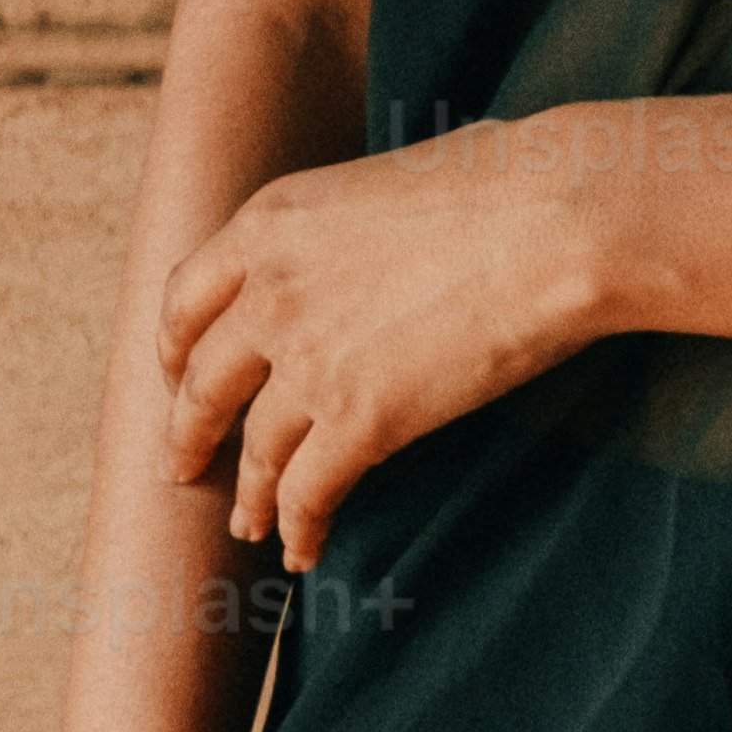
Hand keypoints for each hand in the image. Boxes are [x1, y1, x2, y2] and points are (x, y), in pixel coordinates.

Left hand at [155, 120, 613, 569]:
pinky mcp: (359, 421)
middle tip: (185, 465)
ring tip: (248, 525)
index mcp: (269, 222)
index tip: (179, 376)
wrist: (555, 220)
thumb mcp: (384, 183)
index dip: (176, 349)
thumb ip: (342, 231)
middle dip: (188, 433)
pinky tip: (303, 548)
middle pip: (201, 383)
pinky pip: (306, 494)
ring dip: (248, 496)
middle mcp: (269, 292)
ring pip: (254, 451)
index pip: (186, 297)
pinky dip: (299, 528)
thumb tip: (358, 256)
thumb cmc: (502, 183)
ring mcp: (307, 361)